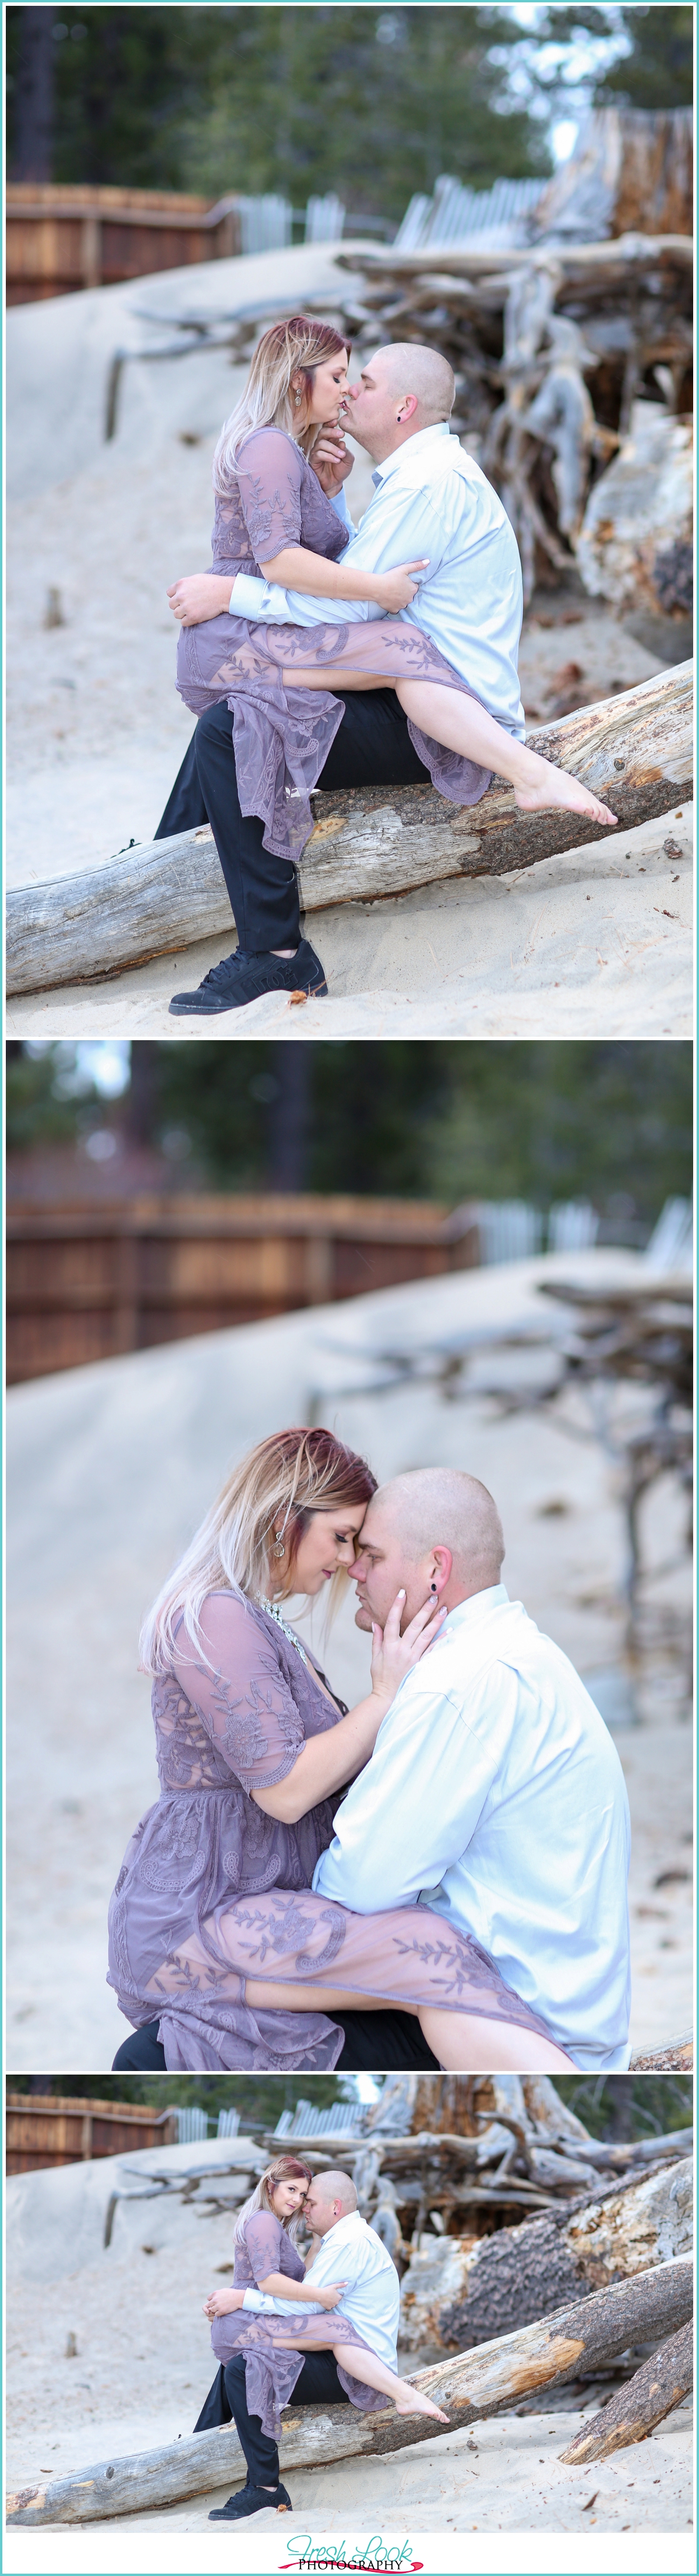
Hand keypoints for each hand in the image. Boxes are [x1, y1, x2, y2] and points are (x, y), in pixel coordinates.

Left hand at [167, 574, 232, 625]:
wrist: (225, 592)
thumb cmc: (213, 584)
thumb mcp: (196, 579)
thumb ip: (185, 585)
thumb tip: (179, 592)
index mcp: (181, 584)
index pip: (169, 593)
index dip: (176, 596)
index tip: (184, 598)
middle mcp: (181, 595)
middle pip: (172, 605)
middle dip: (179, 606)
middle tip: (191, 605)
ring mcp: (186, 606)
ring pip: (176, 614)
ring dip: (183, 614)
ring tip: (194, 611)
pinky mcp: (192, 616)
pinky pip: (183, 623)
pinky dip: (188, 621)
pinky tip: (196, 617)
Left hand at [203, 2286, 244, 2316]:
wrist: (239, 2298)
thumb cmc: (232, 2294)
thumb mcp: (223, 2290)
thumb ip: (217, 2294)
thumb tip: (213, 2298)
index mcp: (215, 2293)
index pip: (208, 2298)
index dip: (212, 2300)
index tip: (216, 2301)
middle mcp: (215, 2299)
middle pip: (209, 2305)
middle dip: (213, 2305)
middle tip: (219, 2305)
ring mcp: (218, 2306)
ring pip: (212, 2310)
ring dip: (215, 2310)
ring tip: (221, 2308)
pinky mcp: (221, 2311)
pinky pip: (216, 2314)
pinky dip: (219, 2314)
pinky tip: (223, 2311)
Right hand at [311, 424, 354, 494]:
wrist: (334, 484)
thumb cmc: (340, 470)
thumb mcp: (348, 460)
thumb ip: (346, 451)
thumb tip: (341, 442)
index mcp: (330, 441)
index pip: (327, 428)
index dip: (330, 423)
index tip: (337, 420)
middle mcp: (322, 445)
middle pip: (322, 432)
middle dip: (332, 431)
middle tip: (342, 434)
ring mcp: (316, 452)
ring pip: (321, 443)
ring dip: (333, 448)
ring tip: (342, 455)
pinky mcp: (313, 461)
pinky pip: (319, 454)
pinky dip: (329, 456)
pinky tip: (337, 460)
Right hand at [316, 2281, 348, 2309]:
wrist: (320, 2295)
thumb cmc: (327, 2289)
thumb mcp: (334, 2285)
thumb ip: (341, 2285)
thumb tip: (347, 2283)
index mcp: (338, 2297)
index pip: (340, 2297)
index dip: (337, 2295)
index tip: (334, 2293)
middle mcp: (336, 2302)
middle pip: (337, 2301)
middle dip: (335, 2299)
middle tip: (331, 2295)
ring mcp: (332, 2306)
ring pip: (334, 2304)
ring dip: (332, 2302)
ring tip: (328, 2299)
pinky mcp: (328, 2308)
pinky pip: (330, 2308)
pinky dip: (329, 2306)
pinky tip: (327, 2303)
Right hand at [370, 1589, 445, 1708]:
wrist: (388, 1698)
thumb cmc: (381, 1678)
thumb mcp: (375, 1658)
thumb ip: (376, 1640)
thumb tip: (375, 1624)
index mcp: (389, 1645)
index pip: (392, 1621)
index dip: (397, 1606)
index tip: (403, 1592)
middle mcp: (402, 1649)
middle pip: (414, 1625)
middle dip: (424, 1609)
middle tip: (433, 1597)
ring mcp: (413, 1657)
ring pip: (426, 1635)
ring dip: (436, 1621)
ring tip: (445, 1608)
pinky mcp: (421, 1665)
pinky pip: (433, 1650)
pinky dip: (441, 1639)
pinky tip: (449, 1630)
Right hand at [371, 561, 428, 611]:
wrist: (377, 587)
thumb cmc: (390, 577)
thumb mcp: (404, 568)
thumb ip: (417, 566)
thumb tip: (428, 561)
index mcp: (413, 589)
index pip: (414, 587)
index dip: (408, 584)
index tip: (401, 581)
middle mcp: (410, 599)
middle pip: (409, 595)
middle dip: (405, 592)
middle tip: (396, 586)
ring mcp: (402, 606)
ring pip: (403, 602)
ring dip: (400, 599)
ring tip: (392, 592)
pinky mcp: (394, 610)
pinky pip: (396, 609)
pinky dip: (393, 605)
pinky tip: (389, 600)